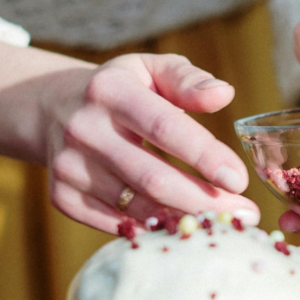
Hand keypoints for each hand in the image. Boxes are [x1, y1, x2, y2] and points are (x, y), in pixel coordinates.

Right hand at [0, 40, 260, 234]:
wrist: (53, 108)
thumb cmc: (123, 89)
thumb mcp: (152, 69)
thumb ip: (188, 80)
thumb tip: (223, 95)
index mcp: (111, 91)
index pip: (164, 127)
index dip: (204, 155)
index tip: (240, 179)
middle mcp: (84, 129)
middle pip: (152, 178)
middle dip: (204, 201)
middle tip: (245, 214)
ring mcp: (69, 166)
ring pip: (136, 207)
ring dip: (185, 221)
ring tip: (224, 224)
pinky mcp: (61, 197)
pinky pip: (114, 225)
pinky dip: (151, 230)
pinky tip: (182, 229)